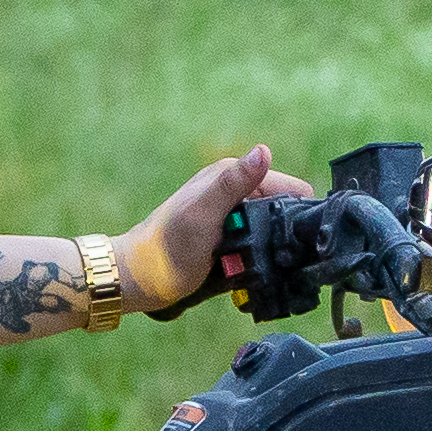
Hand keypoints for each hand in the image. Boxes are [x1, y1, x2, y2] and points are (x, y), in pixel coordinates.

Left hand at [124, 145, 277, 323]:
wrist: (139, 278)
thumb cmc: (166, 247)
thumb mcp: (203, 213)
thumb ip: (232, 184)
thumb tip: (263, 152)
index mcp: (230, 174)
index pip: (289, 186)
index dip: (292, 211)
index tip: (277, 236)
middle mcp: (234, 190)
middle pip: (283, 209)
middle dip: (278, 232)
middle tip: (251, 250)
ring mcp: (232, 213)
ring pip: (272, 229)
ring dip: (265, 247)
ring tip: (241, 260)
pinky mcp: (229, 235)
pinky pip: (257, 244)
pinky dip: (255, 257)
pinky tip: (240, 266)